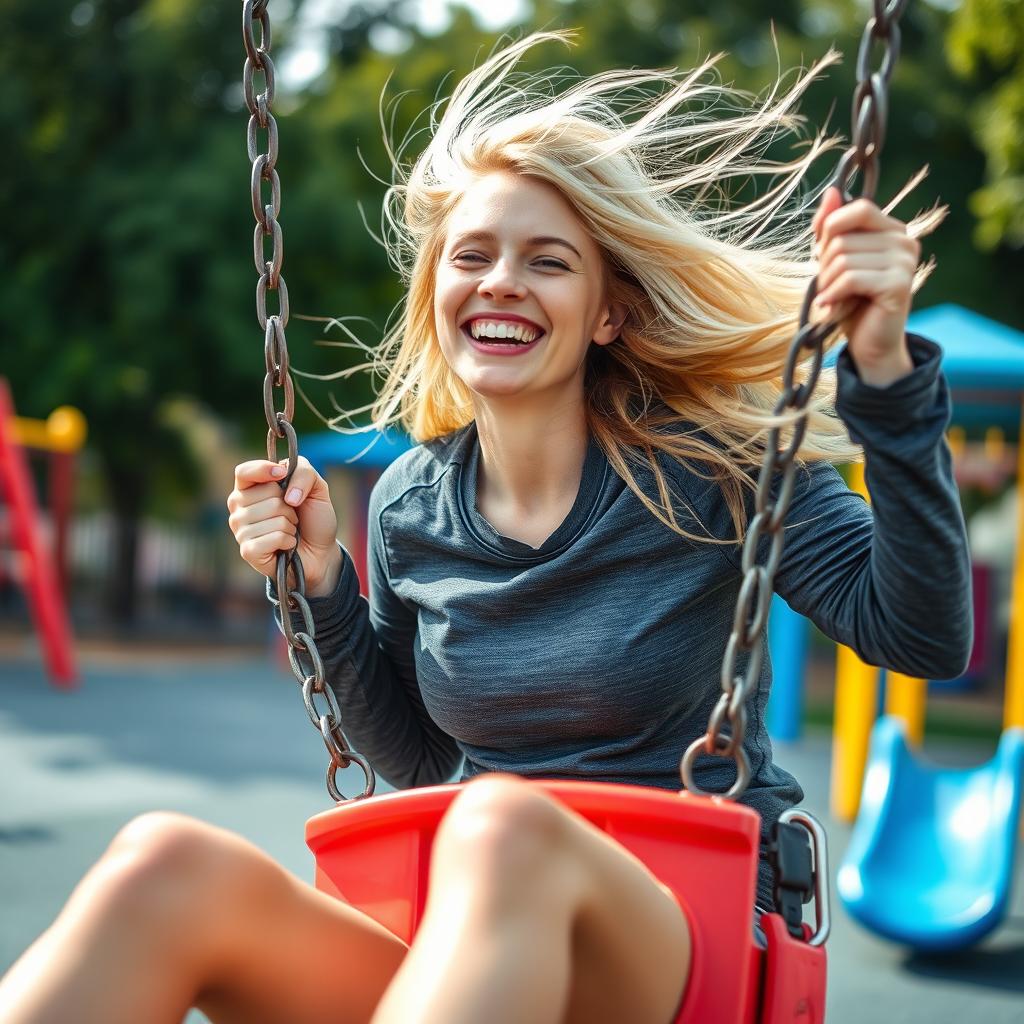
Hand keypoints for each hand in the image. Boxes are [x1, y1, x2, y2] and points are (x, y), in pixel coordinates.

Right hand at [227, 456, 341, 597]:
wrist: (320, 550)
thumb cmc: (312, 518)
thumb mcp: (316, 487)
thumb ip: (303, 473)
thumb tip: (288, 495)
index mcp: (249, 488)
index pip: (244, 472)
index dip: (263, 469)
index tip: (282, 474)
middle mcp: (239, 508)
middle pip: (267, 493)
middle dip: (290, 505)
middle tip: (292, 515)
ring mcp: (240, 530)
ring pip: (274, 517)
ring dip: (291, 525)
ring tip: (290, 530)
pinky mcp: (248, 551)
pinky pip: (274, 537)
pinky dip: (289, 540)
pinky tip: (287, 544)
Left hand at [811, 186, 919, 386]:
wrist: (871, 344)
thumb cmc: (851, 301)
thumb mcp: (835, 261)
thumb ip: (831, 228)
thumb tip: (831, 191)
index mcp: (891, 230)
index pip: (857, 209)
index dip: (831, 230)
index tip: (824, 256)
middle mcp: (904, 241)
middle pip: (842, 239)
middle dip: (823, 267)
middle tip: (829, 288)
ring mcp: (905, 261)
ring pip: (842, 260)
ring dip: (826, 284)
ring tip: (832, 299)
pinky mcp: (899, 284)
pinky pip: (850, 279)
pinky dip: (832, 295)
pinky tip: (832, 307)